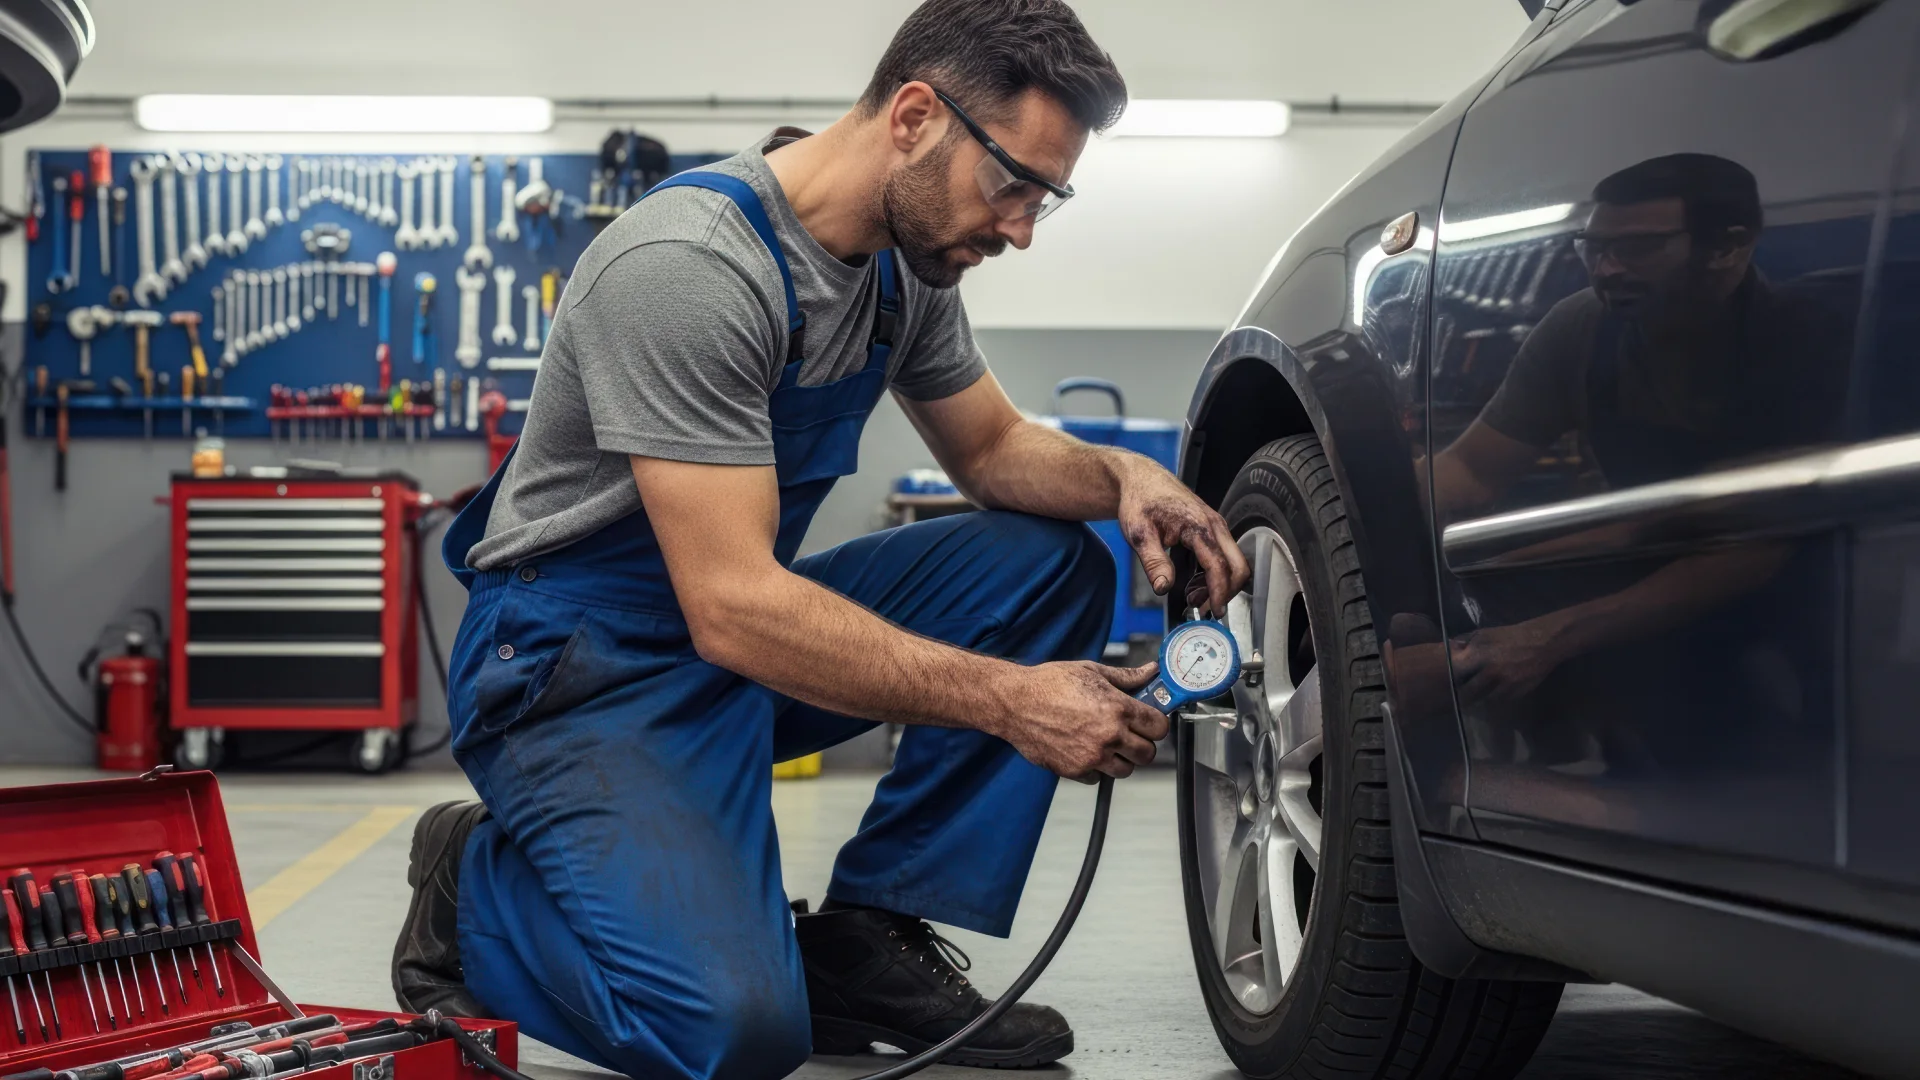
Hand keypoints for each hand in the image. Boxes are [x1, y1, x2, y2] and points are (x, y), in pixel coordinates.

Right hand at [993, 661, 1169, 780]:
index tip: (1148, 722)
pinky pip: (1099, 778)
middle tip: (1128, 734)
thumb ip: (1126, 677)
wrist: (1015, 703)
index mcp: (1118, 708)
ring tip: (1106, 743)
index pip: (1159, 727)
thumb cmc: (1050, 683)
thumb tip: (1150, 671)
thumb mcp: (1091, 671)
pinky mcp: (1075, 771)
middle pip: (1147, 753)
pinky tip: (1084, 749)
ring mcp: (1093, 757)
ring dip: (1121, 759)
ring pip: (1126, 769)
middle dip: (1141, 743)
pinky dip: (1096, 768)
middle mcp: (1109, 736)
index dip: (1156, 724)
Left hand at [1116, 459, 1249, 615]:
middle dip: (1226, 592)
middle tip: (1204, 609)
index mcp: (1199, 526)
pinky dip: (1215, 574)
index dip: (1219, 593)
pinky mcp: (1213, 528)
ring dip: (1220, 584)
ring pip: (1234, 562)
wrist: (1141, 478)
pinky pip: (1225, 556)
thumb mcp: (1139, 534)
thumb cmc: (1140, 500)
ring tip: (1193, 597)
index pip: (1219, 566)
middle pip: (1238, 566)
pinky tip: (1195, 583)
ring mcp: (1216, 525)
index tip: (1213, 612)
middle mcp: (1214, 524)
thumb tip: (1163, 588)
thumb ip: (1153, 562)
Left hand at [1453, 618, 1571, 704]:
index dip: (1453, 678)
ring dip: (1480, 700)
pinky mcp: (1518, 692)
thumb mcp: (1486, 633)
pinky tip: (1494, 697)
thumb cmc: (1511, 636)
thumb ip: (1467, 641)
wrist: (1543, 643)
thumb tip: (1451, 647)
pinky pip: (1503, 701)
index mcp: (1480, 655)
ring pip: (1485, 700)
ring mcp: (1506, 684)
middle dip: (1463, 696)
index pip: (1458, 673)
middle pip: (1469, 692)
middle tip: (1459, 698)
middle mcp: (1491, 672)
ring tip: (1476, 699)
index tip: (1449, 681)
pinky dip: (1497, 700)